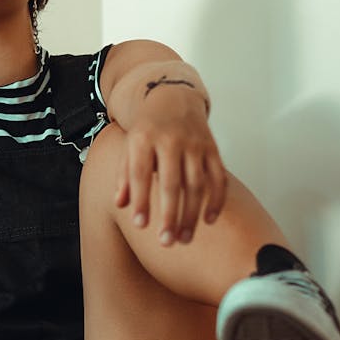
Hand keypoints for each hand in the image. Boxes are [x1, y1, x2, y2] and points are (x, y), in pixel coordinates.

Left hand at [114, 92, 226, 244]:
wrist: (173, 98)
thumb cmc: (147, 130)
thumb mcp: (129, 147)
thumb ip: (124, 176)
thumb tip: (121, 205)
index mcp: (144, 138)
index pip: (140, 173)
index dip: (140, 200)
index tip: (140, 225)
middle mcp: (171, 140)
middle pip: (171, 183)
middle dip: (170, 215)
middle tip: (166, 242)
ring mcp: (195, 144)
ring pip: (197, 184)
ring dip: (192, 215)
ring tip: (184, 239)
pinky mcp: (212, 148)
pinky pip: (218, 177)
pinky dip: (216, 200)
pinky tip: (209, 220)